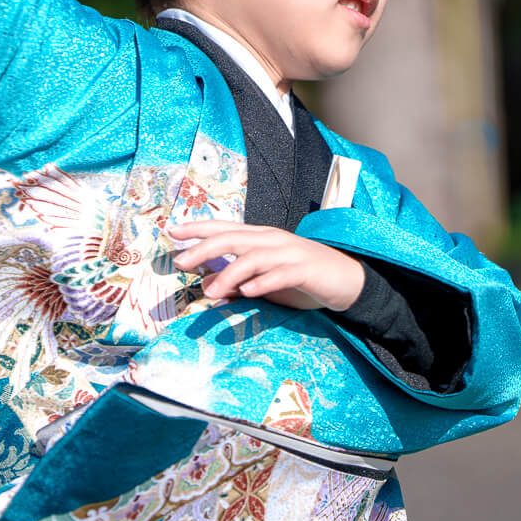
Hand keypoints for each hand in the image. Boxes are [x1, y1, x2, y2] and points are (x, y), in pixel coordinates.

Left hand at [167, 221, 365, 311]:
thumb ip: (239, 283)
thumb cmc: (302, 279)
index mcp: (261, 238)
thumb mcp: (265, 282)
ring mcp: (290, 253)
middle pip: (233, 238)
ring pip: (253, 257)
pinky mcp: (305, 270)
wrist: (347, 280)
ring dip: (230, 274)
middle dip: (204, 249)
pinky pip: (281, 274)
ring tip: (211, 291)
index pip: (225, 228)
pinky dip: (263, 282)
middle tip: (181, 263)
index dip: (199, 228)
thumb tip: (208, 287)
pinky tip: (248, 292)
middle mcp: (272, 240)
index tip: (173, 231)